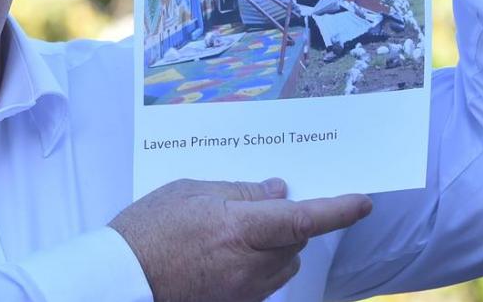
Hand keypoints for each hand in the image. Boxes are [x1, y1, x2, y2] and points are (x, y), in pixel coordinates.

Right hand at [109, 178, 371, 301]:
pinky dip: (257, 263)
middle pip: (293, 243)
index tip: (362, 202)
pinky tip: (225, 252)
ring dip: (275, 245)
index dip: (336, 210)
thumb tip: (276, 191)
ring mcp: (243, 290)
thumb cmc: (147, 230)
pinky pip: (262, 282)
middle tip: (262, 204)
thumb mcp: (189, 192)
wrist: (120, 281)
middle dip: (288, 223)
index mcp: (238, 228)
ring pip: (282, 265)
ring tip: (236, 230)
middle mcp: (249, 265)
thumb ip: (239, 191)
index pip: (302, 219)